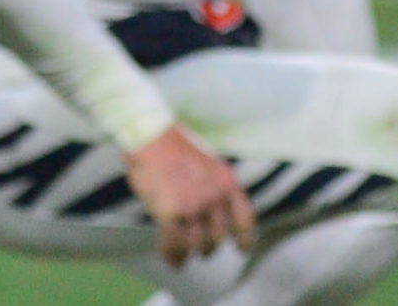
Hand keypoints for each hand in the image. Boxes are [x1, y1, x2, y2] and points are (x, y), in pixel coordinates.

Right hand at [124, 124, 255, 266]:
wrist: (153, 137)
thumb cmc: (175, 149)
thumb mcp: (208, 165)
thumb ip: (214, 189)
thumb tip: (212, 217)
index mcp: (227, 182)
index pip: (244, 218)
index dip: (245, 239)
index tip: (242, 251)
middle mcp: (215, 196)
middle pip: (218, 237)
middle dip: (208, 248)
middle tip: (200, 251)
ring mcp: (194, 205)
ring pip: (196, 244)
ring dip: (189, 254)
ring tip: (182, 258)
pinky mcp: (173, 213)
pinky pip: (174, 244)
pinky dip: (172, 255)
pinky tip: (170, 259)